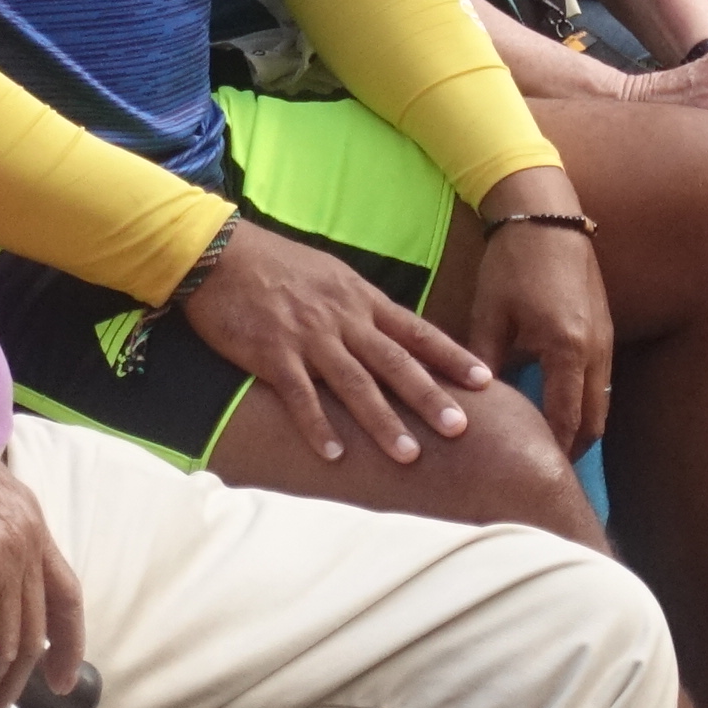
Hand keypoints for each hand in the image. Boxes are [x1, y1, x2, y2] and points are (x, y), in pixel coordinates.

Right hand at [181, 215, 495, 466]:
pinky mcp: (272, 354)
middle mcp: (343, 319)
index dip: (452, 356)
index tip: (486, 380)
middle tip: (462, 427)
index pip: (417, 331)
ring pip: (355, 383)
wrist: (221, 253)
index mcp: (361, 299)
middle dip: (430, 396)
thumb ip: (361, 307)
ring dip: (384, 421)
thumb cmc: (277, 265)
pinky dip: (318, 425)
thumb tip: (391, 332)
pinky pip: (300, 395)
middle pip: (395, 362)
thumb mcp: (332, 277)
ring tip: (409, 455)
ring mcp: (309, 337)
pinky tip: (335, 454)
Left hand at [467, 209, 615, 457]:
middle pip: (593, 421)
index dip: (549, 454)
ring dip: (580, 427)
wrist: (547, 216)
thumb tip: (470, 409)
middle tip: (543, 475)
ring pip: (602, 402)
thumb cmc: (513, 264)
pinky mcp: (604, 328)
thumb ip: (483, 365)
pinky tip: (559, 408)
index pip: (564, 420)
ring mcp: (606, 339)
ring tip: (550, 450)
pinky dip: (584, 402)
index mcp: (567, 350)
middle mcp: (595, 351)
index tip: (533, 480)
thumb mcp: (489, 317)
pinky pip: (601, 381)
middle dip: (571, 451)